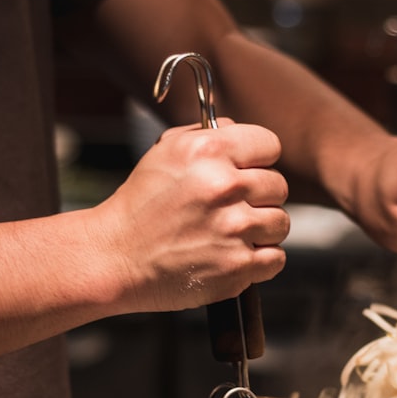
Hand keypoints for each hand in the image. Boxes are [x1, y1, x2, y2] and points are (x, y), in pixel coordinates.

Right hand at [96, 119, 288, 312]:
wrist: (116, 256)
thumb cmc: (141, 204)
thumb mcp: (166, 151)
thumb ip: (209, 134)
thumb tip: (241, 131)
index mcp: (209, 151)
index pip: (270, 145)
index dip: (259, 160)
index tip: (246, 172)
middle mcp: (225, 186)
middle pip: (279, 186)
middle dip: (259, 197)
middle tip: (232, 208)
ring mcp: (234, 229)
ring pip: (280, 222)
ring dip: (261, 230)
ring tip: (230, 233)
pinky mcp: (237, 266)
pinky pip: (275, 258)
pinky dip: (259, 260)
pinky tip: (233, 255)